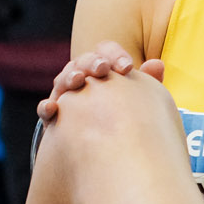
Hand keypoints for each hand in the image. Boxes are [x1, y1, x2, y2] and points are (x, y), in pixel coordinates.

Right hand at [39, 42, 160, 114]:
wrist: (103, 151)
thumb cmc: (125, 120)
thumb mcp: (138, 102)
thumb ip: (147, 83)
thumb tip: (158, 64)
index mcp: (104, 70)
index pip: (105, 52)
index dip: (114, 55)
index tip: (127, 68)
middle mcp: (83, 79)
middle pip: (83, 61)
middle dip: (92, 62)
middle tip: (102, 69)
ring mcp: (66, 97)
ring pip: (63, 80)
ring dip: (69, 77)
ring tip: (79, 80)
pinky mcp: (54, 119)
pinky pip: (46, 109)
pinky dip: (47, 107)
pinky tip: (53, 108)